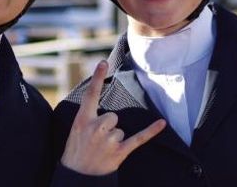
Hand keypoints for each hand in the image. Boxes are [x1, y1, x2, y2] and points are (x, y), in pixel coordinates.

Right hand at [60, 60, 165, 174]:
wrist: (77, 177)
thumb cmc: (76, 151)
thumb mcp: (75, 130)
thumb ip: (87, 117)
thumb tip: (102, 109)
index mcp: (82, 120)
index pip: (90, 95)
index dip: (96, 78)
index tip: (103, 62)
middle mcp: (96, 128)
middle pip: (113, 116)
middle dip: (108, 127)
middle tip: (97, 140)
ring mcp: (108, 141)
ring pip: (120, 130)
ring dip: (115, 139)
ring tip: (102, 150)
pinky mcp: (120, 152)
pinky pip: (138, 138)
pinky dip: (151, 131)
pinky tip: (162, 123)